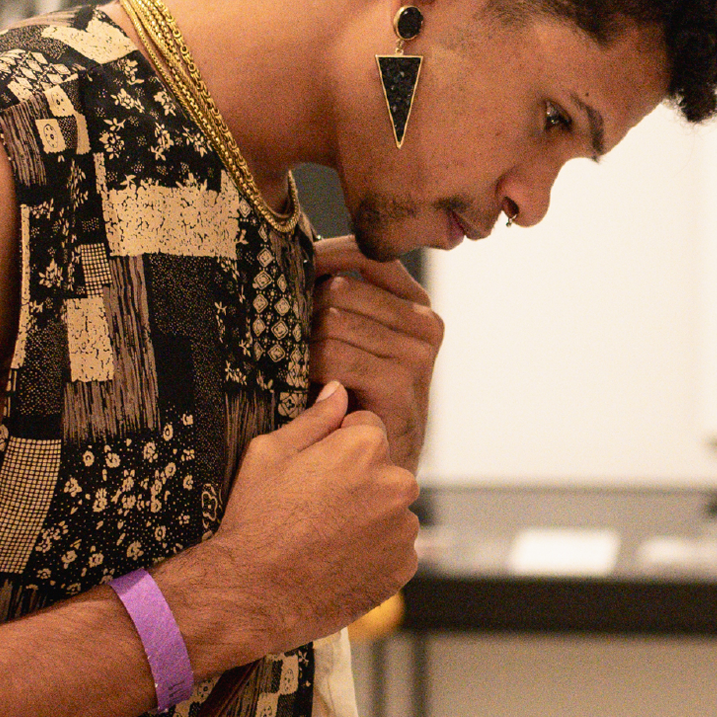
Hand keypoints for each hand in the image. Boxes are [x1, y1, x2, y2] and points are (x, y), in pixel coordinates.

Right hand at [158, 383, 418, 667]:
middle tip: (315, 508)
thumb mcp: (270, 453)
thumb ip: (315, 418)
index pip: (367, 428)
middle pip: (383, 471)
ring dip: (368, 519)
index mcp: (366, 447)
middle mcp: (397, 484)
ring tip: (323, 538)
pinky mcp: (403, 567)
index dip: (338, 446)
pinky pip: (394, 550)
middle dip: (358, 482)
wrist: (253, 593)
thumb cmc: (256, 519)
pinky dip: (373, 554)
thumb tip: (338, 391)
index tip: (315, 472)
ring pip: (390, 512)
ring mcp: (403, 530)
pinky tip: (337, 561)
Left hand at [311, 237, 442, 473]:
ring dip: (305, 345)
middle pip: (341, 289)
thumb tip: (295, 255)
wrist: (379, 462)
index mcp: (416, 302)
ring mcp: (416, 353)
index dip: (323, 256)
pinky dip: (310, 369)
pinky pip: (334, 355)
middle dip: (307, 313)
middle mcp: (424, 322)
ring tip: (301, 369)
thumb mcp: (354, 337)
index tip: (292, 271)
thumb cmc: (356, 395)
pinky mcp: (400, 382)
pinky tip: (309, 387)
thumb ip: (342, 298)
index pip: (366, 254)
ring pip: (333, 321)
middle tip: (292, 343)